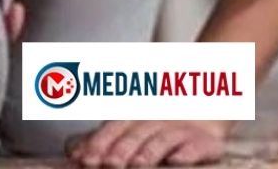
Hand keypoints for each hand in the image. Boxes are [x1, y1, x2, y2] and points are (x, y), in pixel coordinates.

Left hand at [66, 120, 227, 166]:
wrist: (204, 113)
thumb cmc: (157, 126)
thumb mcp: (129, 128)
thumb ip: (103, 140)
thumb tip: (73, 153)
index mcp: (131, 118)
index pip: (111, 129)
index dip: (98, 143)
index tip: (85, 159)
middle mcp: (153, 122)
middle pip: (134, 135)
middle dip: (120, 150)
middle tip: (109, 164)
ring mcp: (179, 129)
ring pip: (162, 140)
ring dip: (149, 152)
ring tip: (138, 164)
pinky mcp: (204, 141)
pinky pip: (195, 146)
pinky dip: (186, 153)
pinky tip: (177, 160)